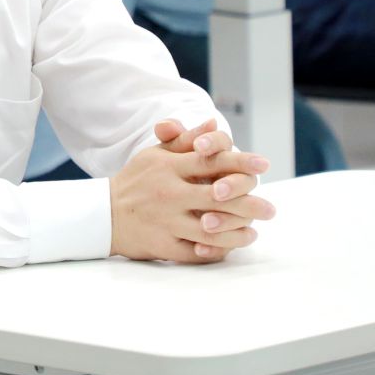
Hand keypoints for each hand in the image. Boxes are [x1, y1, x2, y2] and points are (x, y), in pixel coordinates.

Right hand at [108, 118, 275, 263]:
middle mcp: (169, 193)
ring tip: (253, 232)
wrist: (104, 215)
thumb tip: (213, 123)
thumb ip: (186, 140)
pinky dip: (216, 250)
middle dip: (250, 203)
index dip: (240, 162)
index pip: (210, 161)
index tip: (264, 165)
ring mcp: (166, 221)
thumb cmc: (136, 181)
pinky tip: (230, 246)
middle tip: (271, 209)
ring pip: (211, 229)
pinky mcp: (163, 245)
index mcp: (169, 167)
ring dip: (238, 232)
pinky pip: (196, 251)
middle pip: (218, 197)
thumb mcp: (156, 154)